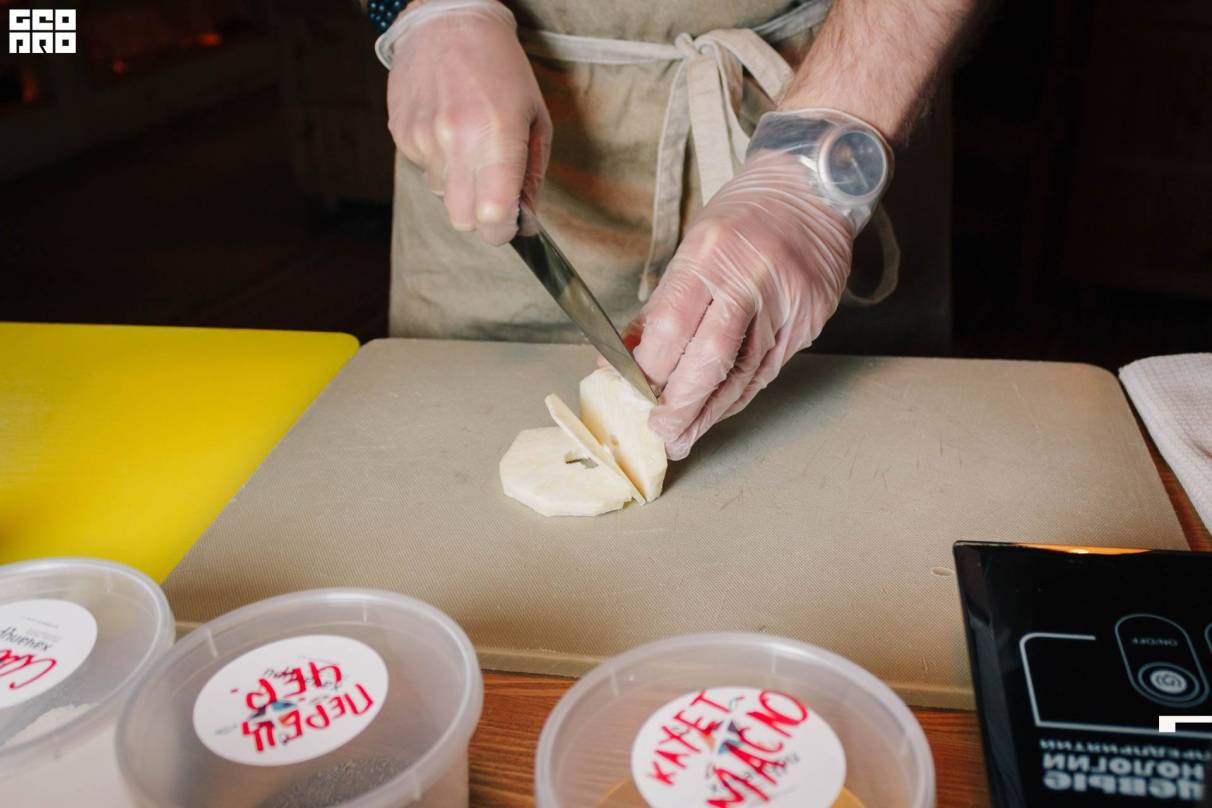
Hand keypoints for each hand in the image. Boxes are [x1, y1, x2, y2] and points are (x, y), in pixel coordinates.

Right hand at [385, 0, 550, 244]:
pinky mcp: (402, 135)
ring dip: (459, 184)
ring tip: (470, 144)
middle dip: (481, 215)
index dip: (504, 230)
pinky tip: (448, 129)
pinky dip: (439, 162)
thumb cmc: (501, 67)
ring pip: (442, 196)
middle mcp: (455, 141)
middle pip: (463, 219)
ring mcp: (423, 139)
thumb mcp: (535, 117)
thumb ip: (532, 173)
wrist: (448, 21)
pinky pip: (424, 171)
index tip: (511, 223)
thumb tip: (527, 219)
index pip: (493, 216)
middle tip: (494, 191)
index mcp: (496, 136)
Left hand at [627, 152, 853, 459]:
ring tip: (686, 437)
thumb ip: (660, 308)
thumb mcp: (691, 248)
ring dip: (711, 411)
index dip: (651, 370)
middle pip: (711, 358)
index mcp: (711, 254)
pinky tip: (719, 410)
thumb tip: (621, 361)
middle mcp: (751, 278)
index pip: (673, 326)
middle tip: (663, 434)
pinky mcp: (811, 319)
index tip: (634, 396)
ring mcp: (787, 301)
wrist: (811, 189)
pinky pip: (769, 369)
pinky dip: (740, 394)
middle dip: (682, 405)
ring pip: (745, 373)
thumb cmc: (742, 219)